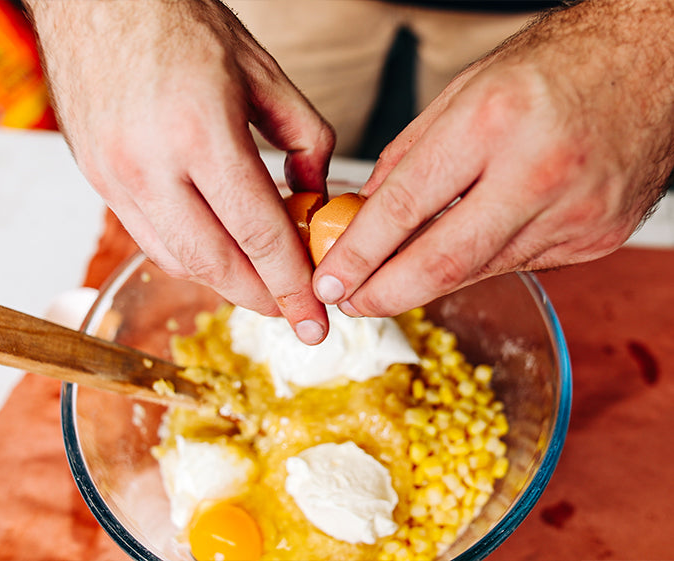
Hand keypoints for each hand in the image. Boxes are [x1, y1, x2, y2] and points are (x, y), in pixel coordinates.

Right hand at [28, 0, 335, 343]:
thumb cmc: (175, 20)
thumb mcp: (260, 69)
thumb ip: (301, 136)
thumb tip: (315, 193)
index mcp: (199, 132)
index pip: (256, 233)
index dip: (292, 285)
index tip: (315, 318)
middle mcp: (148, 165)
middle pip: (213, 263)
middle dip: (260, 299)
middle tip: (294, 314)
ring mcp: (113, 176)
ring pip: (174, 258)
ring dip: (221, 280)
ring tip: (259, 282)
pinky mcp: (95, 177)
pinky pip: (145, 235)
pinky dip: (185, 252)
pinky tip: (215, 246)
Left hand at [313, 0, 673, 316]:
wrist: (657, 61)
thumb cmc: (558, 64)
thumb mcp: (464, 90)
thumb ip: (409, 157)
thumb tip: (363, 214)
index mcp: (495, 123)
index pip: (407, 206)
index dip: (358, 253)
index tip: (327, 280)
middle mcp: (540, 173)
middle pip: (443, 262)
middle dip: (384, 293)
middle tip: (348, 303)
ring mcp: (576, 213)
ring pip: (479, 270)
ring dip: (426, 282)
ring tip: (387, 282)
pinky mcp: (599, 239)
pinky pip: (520, 263)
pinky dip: (480, 262)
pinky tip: (460, 251)